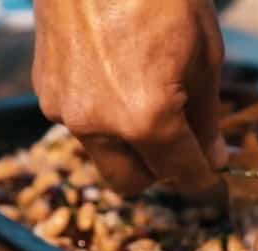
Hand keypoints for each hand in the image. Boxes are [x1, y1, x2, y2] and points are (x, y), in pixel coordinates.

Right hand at [32, 0, 226, 194]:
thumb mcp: (205, 56)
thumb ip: (207, 117)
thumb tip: (212, 158)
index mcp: (147, 117)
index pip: (182, 175)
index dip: (204, 186)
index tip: (213, 187)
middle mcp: (99, 124)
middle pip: (131, 183)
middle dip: (159, 171)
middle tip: (181, 143)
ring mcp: (66, 109)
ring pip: (103, 155)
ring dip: (128, 145)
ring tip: (147, 98)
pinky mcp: (45, 91)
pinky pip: (80, 124)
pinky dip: (103, 117)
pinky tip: (117, 79)